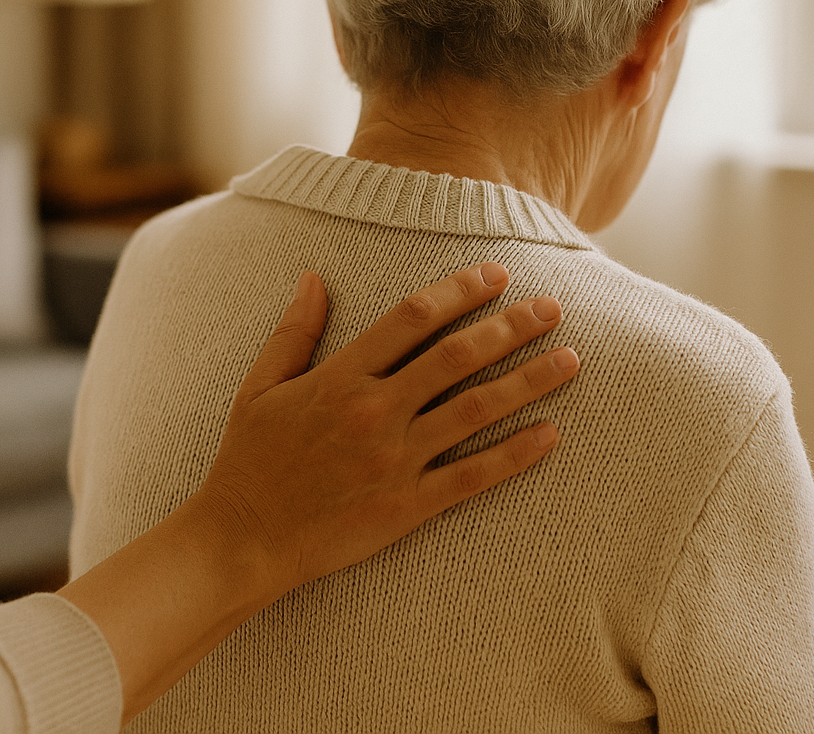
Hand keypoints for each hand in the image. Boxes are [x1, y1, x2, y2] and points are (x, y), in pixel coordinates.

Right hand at [59, 263, 575, 721]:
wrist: (243, 539)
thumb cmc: (248, 460)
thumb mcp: (260, 386)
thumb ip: (294, 330)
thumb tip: (313, 277)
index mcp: (340, 377)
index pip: (412, 318)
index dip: (459, 290)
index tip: (497, 274)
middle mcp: (374, 411)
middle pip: (457, 356)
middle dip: (511, 326)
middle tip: (552, 307)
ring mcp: (395, 459)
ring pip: (476, 409)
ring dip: (529, 381)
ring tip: (570, 359)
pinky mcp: (407, 506)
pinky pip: (473, 476)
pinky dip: (515, 454)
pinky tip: (551, 434)